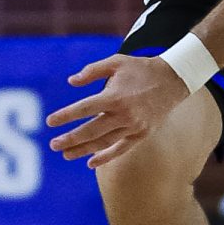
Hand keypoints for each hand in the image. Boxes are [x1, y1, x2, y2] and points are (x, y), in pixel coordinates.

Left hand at [46, 53, 188, 168]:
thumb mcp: (116, 62)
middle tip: (53, 145)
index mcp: (114, 96)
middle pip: (91, 130)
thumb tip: (71, 82)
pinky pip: (121, 149)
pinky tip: (91, 162)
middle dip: (70, 139)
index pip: (84, 109)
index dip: (65, 116)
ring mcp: (133, 126)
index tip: (50, 122)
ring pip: (103, 142)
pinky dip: (106, 157)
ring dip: (83, 150)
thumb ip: (92, 71)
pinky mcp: (141, 133)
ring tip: (66, 153)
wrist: (173, 80)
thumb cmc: (141, 69)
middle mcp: (123, 114)